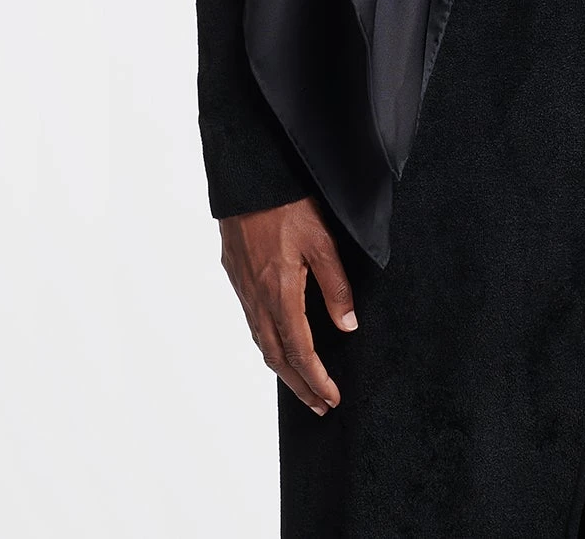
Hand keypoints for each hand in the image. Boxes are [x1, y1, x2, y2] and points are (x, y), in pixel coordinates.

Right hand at [219, 197, 357, 413]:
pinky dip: (267, 343)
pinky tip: (277, 341)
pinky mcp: (236, 275)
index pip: (300, 351)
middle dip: (299, 385)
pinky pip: (252, 322)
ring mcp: (243, 288)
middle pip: (276, 357)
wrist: (248, 178)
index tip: (332, 399)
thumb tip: (347, 327)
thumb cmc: (287, 204)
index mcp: (280, 292)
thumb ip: (336, 286)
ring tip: (301, 384)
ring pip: (261, 341)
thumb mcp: (322, 242)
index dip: (316, 379)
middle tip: (319, 405)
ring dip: (282, 368)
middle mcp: (257, 297)